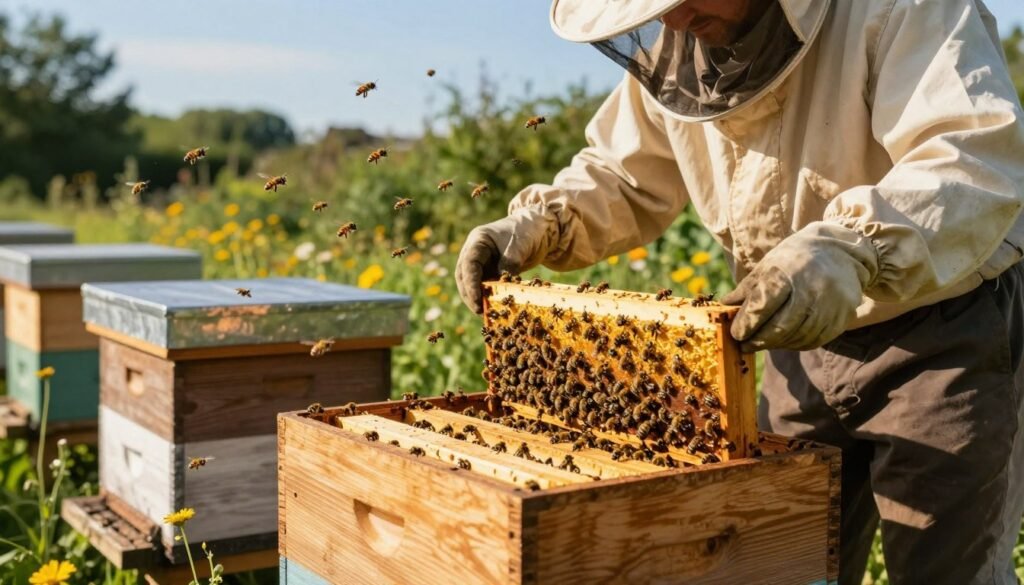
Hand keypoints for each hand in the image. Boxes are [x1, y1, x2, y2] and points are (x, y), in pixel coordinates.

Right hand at [455, 210, 555, 313]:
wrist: (538, 229)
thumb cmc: (527, 231)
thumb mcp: (519, 247)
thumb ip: (509, 265)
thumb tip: (500, 288)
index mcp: (478, 241)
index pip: (469, 264)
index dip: (470, 284)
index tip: (477, 300)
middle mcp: (475, 252)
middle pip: (464, 276)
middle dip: (470, 294)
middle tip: (480, 311)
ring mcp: (482, 262)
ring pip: (473, 283)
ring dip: (478, 297)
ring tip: (486, 312)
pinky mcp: (491, 271)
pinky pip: (486, 286)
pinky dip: (489, 296)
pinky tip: (494, 307)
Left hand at [721, 223, 877, 351]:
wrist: (840, 252)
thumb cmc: (795, 259)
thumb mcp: (768, 265)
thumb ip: (747, 289)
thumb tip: (723, 309)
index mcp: (788, 272)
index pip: (763, 305)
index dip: (747, 323)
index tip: (736, 335)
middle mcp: (812, 289)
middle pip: (781, 327)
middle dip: (759, 340)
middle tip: (745, 346)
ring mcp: (831, 305)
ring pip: (797, 337)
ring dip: (776, 344)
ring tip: (764, 342)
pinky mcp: (842, 317)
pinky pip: (814, 340)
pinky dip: (795, 343)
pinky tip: (785, 340)